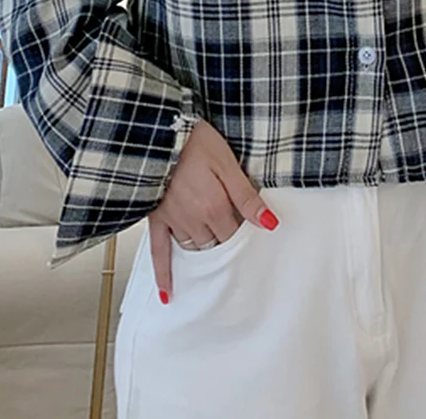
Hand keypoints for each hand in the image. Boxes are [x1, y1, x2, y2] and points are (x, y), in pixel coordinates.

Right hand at [148, 118, 278, 302]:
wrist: (160, 131)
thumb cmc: (195, 141)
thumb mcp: (227, 163)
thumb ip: (246, 196)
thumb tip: (269, 223)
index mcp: (214, 207)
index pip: (236, 234)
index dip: (245, 232)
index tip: (252, 232)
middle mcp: (193, 220)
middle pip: (217, 243)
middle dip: (227, 242)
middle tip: (235, 243)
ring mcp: (173, 222)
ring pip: (195, 248)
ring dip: (206, 250)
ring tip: (215, 254)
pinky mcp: (156, 219)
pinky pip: (158, 253)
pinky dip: (164, 274)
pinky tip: (168, 293)